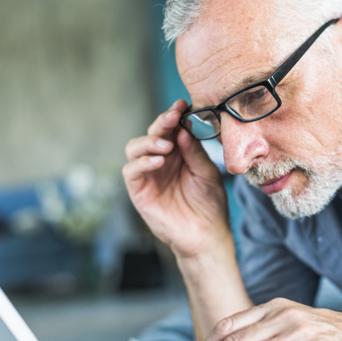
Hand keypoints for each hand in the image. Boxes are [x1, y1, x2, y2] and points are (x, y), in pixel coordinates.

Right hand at [122, 100, 228, 257]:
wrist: (206, 235)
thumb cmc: (210, 205)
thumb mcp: (207, 173)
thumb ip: (195, 152)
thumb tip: (183, 129)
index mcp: (178, 154)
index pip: (170, 129)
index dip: (173, 115)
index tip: (182, 104)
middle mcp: (161, 161)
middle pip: (152, 133)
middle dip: (161, 122)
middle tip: (173, 116)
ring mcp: (148, 176)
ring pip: (135, 148)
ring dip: (149, 141)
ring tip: (166, 145)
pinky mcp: (139, 191)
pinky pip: (131, 171)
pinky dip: (142, 162)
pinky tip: (158, 161)